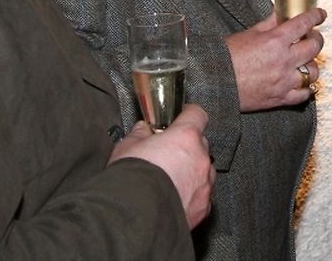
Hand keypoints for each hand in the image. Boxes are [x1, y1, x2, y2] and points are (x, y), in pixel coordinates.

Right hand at [110, 104, 214, 227]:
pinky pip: (202, 195)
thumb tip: (143, 129)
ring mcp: (204, 185)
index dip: (189, 114)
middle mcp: (200, 159)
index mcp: (185, 137)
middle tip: (168, 153)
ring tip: (170, 179)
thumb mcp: (127, 147)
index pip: (197, 115)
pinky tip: (174, 197)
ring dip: (192, 171)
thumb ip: (139, 134)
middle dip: (186, 147)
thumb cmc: (130, 179)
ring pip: (204, 171)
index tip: (183, 116)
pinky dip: (192, 195)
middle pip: (200, 145)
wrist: (133, 217)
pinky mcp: (202, 208)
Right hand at [225, 9, 325, 111]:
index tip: (320, 14)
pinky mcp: (281, 98)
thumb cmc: (226, 57)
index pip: (304, 24)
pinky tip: (303, 83)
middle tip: (313, 37)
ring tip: (305, 61)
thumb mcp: (248, 34)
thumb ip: (268, 24)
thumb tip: (280, 14)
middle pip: (314, 47)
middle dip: (316, 39)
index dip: (316, 16)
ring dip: (311, 65)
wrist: (214, 83)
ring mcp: (284, 81)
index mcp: (275, 40)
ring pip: (313, 72)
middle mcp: (284, 60)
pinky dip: (306, 88)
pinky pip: (304, 94)